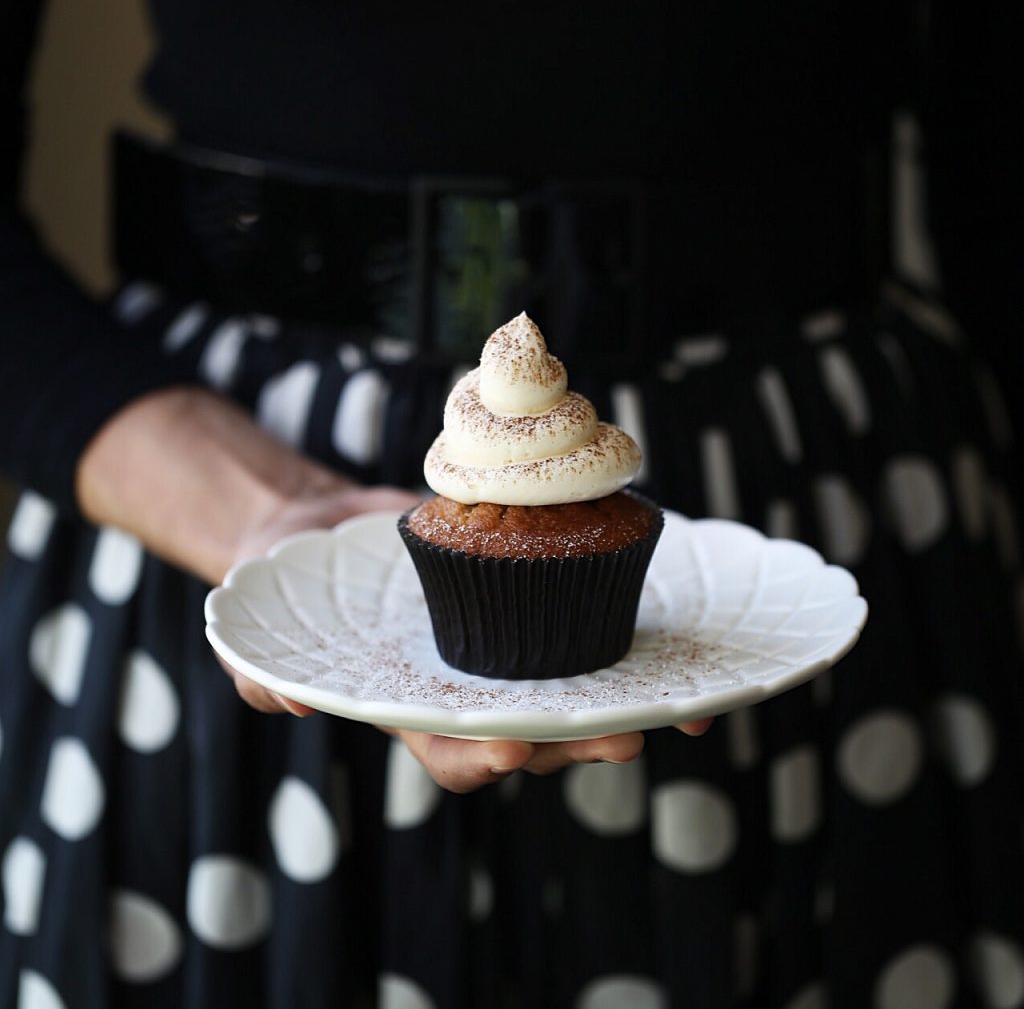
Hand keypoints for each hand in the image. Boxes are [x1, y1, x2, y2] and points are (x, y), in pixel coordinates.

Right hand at [75, 388, 711, 780]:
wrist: (331, 529)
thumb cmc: (290, 583)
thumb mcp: (261, 624)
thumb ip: (262, 669)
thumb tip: (281, 703)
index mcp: (412, 706)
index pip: (450, 748)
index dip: (480, 756)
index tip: (510, 746)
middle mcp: (468, 687)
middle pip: (530, 732)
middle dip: (576, 742)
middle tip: (621, 736)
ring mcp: (506, 647)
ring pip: (570, 692)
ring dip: (620, 704)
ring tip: (668, 705)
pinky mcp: (533, 600)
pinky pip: (585, 630)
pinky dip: (631, 650)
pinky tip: (676, 656)